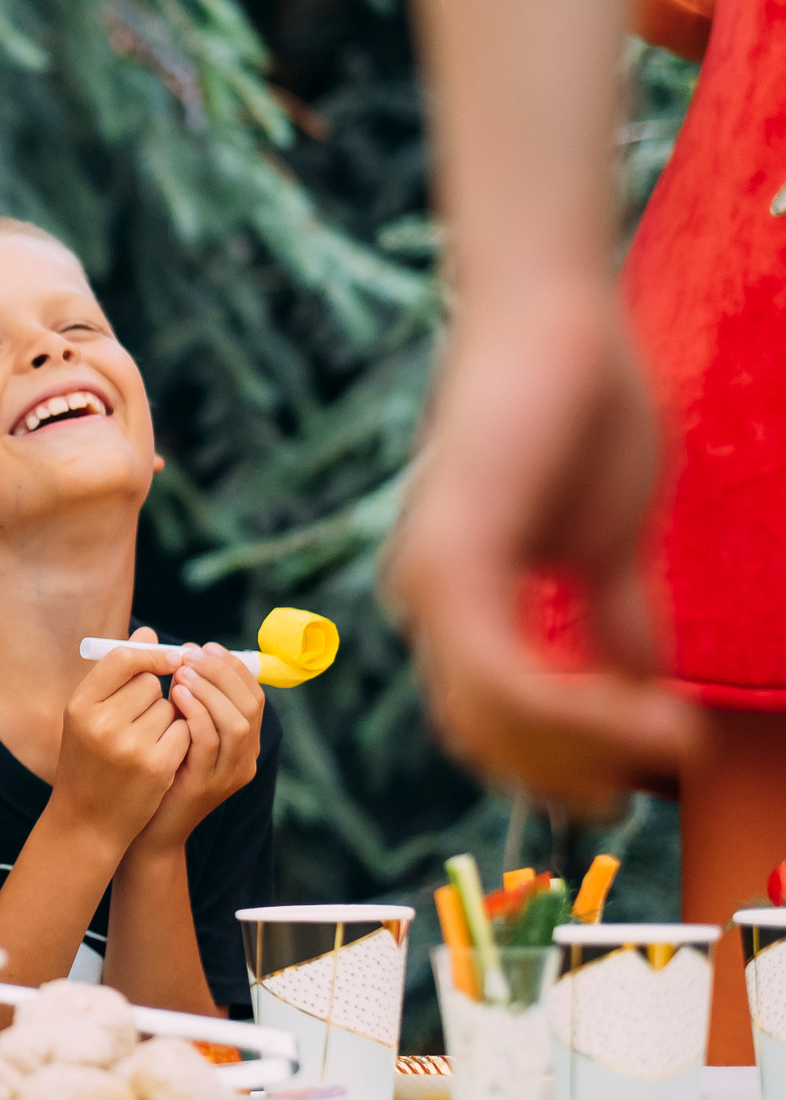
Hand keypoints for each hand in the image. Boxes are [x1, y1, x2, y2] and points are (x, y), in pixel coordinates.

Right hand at [51, 630, 190, 846]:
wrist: (87, 821)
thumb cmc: (88, 761)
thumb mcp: (87, 717)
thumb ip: (116, 676)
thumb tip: (149, 633)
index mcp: (79, 705)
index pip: (122, 659)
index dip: (149, 654)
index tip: (168, 658)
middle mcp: (102, 722)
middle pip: (150, 684)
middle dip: (154, 695)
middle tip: (140, 718)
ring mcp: (130, 745)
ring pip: (170, 708)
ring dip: (168, 719)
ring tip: (146, 742)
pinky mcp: (157, 765)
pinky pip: (183, 731)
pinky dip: (179, 739)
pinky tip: (161, 756)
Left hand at [132, 643, 263, 854]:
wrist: (143, 827)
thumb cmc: (155, 769)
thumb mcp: (175, 729)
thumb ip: (184, 695)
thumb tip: (180, 651)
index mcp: (243, 743)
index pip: (253, 695)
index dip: (232, 667)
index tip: (204, 646)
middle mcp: (244, 759)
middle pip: (251, 705)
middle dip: (223, 673)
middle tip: (192, 654)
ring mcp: (227, 775)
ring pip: (237, 723)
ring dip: (210, 690)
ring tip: (182, 671)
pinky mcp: (205, 786)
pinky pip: (209, 743)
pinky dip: (196, 713)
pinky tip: (176, 696)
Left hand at [387, 286, 701, 805]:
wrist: (559, 315)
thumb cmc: (583, 411)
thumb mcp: (609, 546)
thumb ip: (614, 626)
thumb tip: (645, 707)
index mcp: (454, 596)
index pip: (487, 722)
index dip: (560, 767)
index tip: (639, 784)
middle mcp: (426, 593)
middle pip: (484, 736)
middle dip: (574, 774)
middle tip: (657, 777)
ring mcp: (433, 573)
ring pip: (493, 716)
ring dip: (589, 748)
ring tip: (672, 741)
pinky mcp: (457, 549)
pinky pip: (504, 671)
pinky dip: (580, 710)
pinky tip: (652, 711)